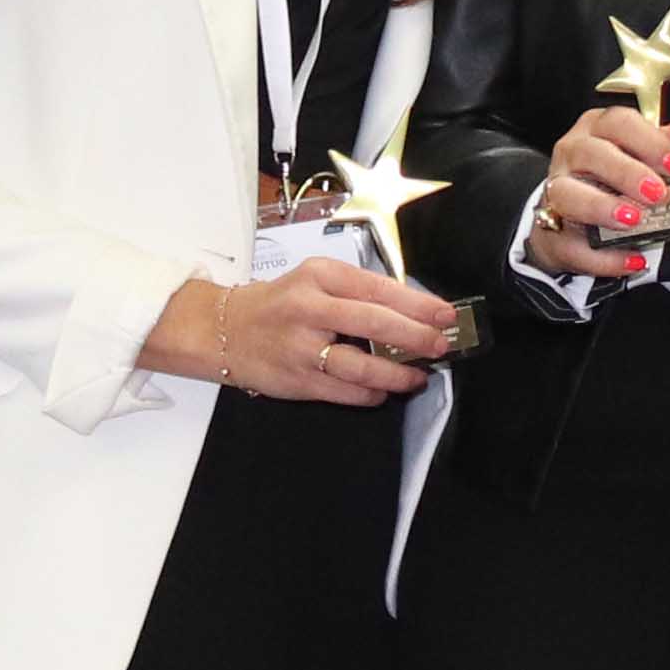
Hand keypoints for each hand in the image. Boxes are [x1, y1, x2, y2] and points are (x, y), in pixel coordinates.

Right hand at [149, 258, 451, 404]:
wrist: (222, 329)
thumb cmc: (281, 304)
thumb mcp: (315, 280)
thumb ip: (358, 291)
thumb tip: (415, 311)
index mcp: (320, 277)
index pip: (378, 288)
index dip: (418, 304)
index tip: (446, 314)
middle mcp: (310, 308)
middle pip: (374, 323)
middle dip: (416, 336)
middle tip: (441, 345)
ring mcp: (302, 347)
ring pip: (362, 365)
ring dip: (398, 374)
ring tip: (418, 376)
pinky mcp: (297, 380)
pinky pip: (346, 391)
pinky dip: (371, 393)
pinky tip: (383, 390)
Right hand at [526, 106, 669, 281]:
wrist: (568, 217)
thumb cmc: (606, 179)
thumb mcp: (635, 156)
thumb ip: (658, 147)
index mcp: (595, 130)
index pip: (618, 123)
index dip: (649, 142)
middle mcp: (571, 155)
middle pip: (591, 154)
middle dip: (627, 173)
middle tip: (657, 193)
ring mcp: (556, 192)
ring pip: (568, 195)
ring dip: (603, 207)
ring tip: (634, 220)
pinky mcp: (552, 232)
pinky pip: (574, 246)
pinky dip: (605, 257)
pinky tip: (633, 260)